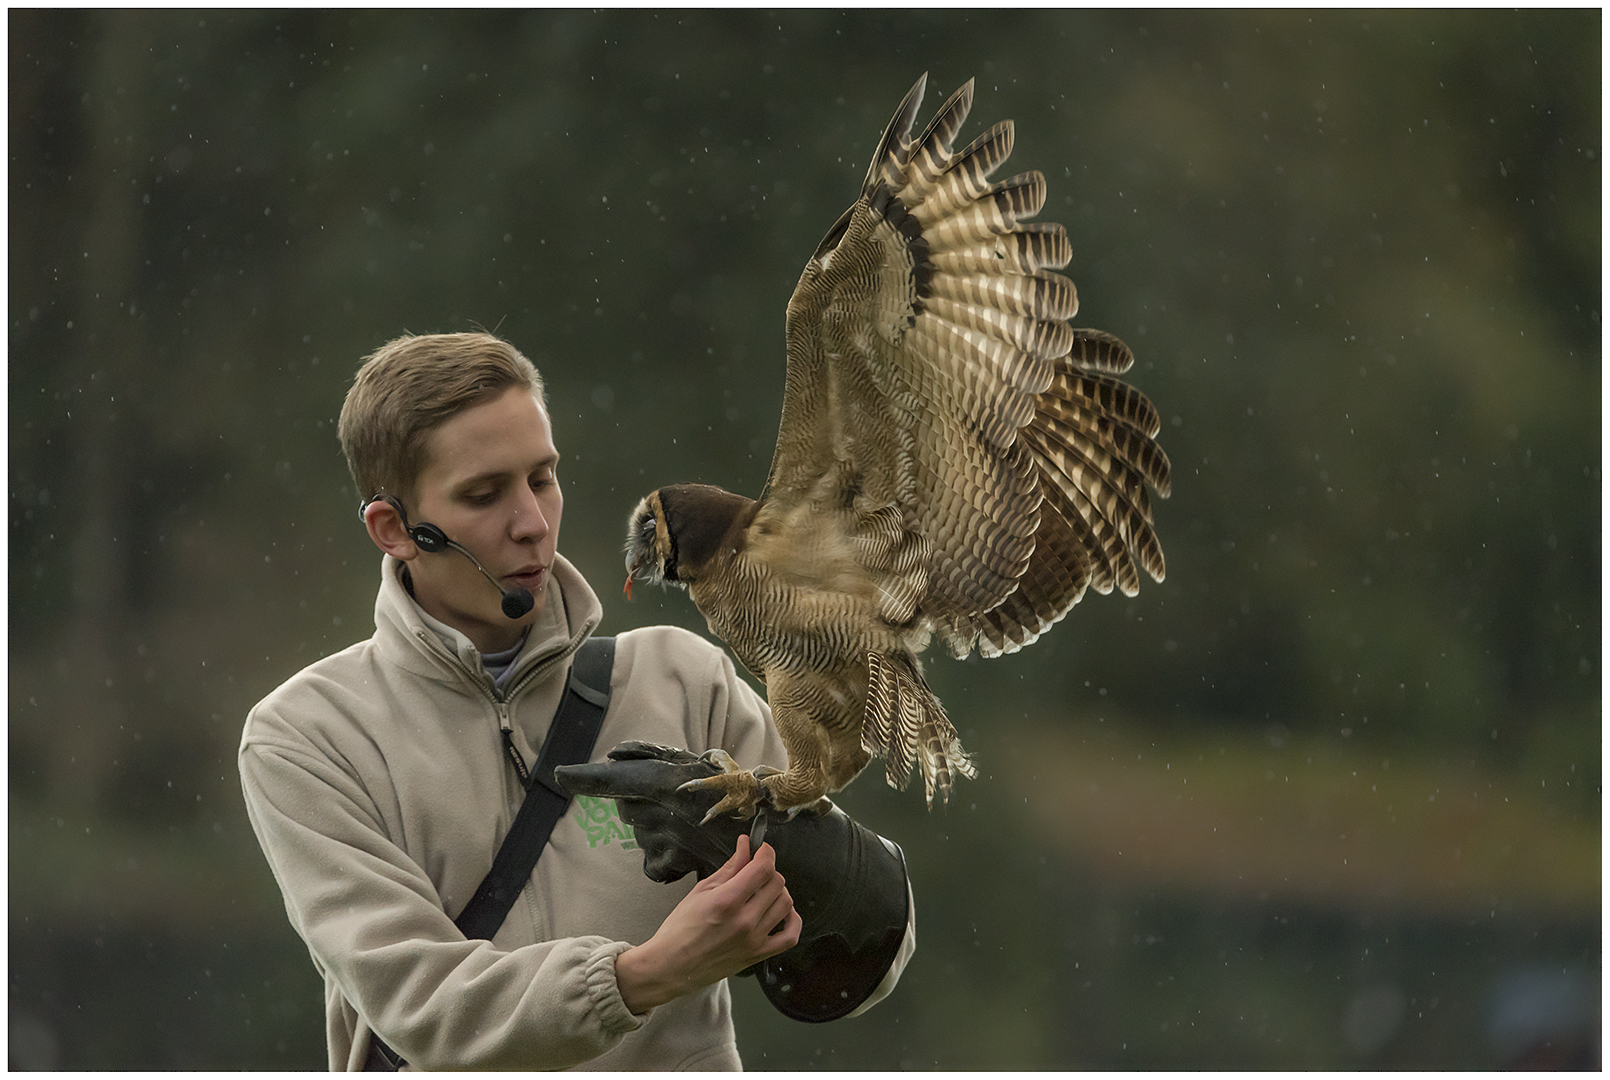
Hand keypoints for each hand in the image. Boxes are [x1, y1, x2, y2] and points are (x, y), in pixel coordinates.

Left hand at [555, 741, 782, 882]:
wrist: (771, 838)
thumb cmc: (741, 796)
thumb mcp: (703, 766)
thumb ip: (660, 761)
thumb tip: (619, 755)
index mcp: (669, 779)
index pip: (617, 778)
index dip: (587, 777)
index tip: (561, 774)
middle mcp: (663, 807)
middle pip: (629, 807)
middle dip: (641, 805)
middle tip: (674, 806)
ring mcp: (667, 836)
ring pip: (643, 834)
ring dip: (657, 832)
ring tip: (689, 827)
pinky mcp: (673, 861)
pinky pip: (655, 864)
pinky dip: (666, 860)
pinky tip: (687, 853)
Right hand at [614, 835, 801, 1013]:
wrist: (672, 966)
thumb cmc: (680, 929)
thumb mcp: (701, 891)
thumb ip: (729, 868)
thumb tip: (745, 846)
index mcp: (727, 901)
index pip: (763, 869)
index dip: (766, 853)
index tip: (762, 850)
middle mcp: (744, 920)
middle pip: (777, 883)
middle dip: (768, 871)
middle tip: (756, 871)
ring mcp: (753, 939)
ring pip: (785, 904)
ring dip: (779, 891)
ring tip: (764, 890)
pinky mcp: (758, 955)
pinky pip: (790, 936)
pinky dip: (793, 920)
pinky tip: (782, 912)